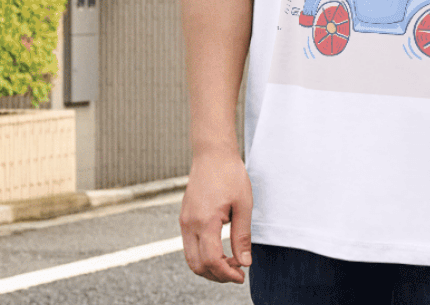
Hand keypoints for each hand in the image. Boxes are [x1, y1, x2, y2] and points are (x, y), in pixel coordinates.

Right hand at [179, 148, 252, 282]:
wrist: (212, 152)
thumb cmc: (230, 174)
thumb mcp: (243, 204)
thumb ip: (242, 236)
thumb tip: (245, 262)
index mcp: (205, 221)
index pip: (212, 261)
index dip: (227, 274)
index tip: (241, 276)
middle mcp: (190, 223)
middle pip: (197, 266)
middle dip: (217, 275)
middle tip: (236, 271)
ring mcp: (184, 220)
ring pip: (191, 258)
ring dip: (209, 267)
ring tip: (230, 262)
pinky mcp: (184, 217)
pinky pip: (189, 245)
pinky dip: (203, 255)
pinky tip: (220, 249)